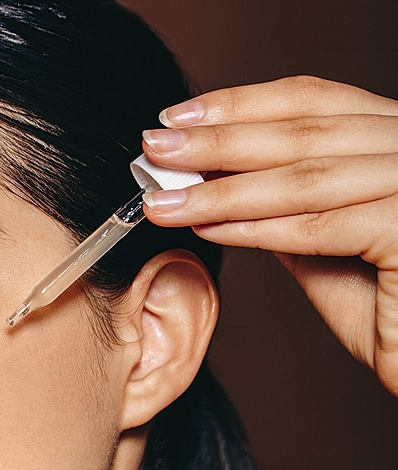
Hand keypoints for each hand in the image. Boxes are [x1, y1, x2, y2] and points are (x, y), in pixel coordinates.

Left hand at [140, 76, 397, 393]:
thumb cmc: (388, 309)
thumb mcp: (328, 247)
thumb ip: (290, 209)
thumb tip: (225, 187)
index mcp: (393, 138)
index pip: (313, 101)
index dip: (241, 105)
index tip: (178, 119)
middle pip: (303, 130)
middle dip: (219, 141)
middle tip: (154, 149)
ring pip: (304, 178)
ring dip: (222, 189)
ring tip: (164, 200)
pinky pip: (318, 227)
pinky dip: (257, 228)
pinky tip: (208, 228)